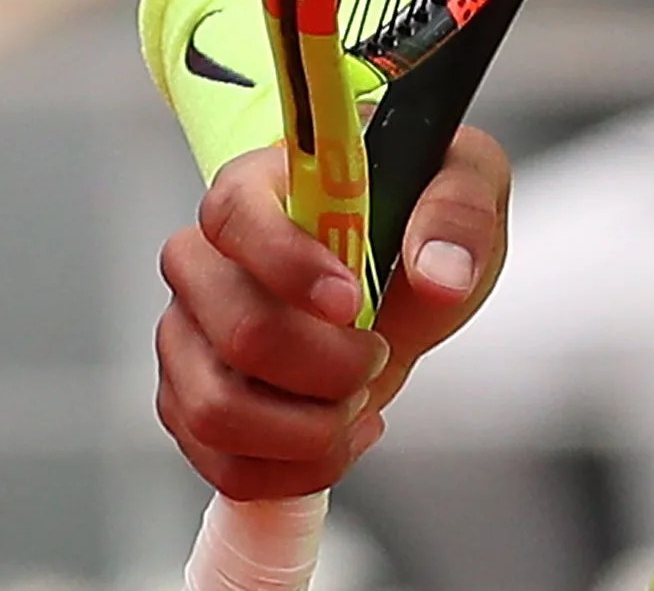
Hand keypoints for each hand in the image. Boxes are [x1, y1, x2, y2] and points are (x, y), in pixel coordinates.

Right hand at [154, 139, 509, 499]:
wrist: (402, 277)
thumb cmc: (415, 216)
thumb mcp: (463, 184)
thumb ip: (457, 214)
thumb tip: (441, 272)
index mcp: (258, 187)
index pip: (235, 216)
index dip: (290, 265)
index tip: (352, 301)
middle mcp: (205, 262)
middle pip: (238, 331)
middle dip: (327, 367)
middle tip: (378, 354)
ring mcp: (189, 340)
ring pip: (218, 411)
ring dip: (311, 429)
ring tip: (358, 401)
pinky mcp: (194, 406)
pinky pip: (227, 465)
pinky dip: (297, 469)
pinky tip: (340, 435)